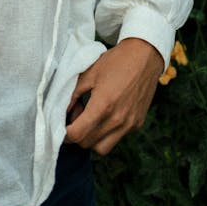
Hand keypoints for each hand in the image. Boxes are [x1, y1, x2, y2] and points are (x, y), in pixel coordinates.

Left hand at [64, 38, 163, 155]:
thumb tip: (61, 111)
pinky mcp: (137, 124)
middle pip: (87, 144)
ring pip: (102, 148)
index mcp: (103, 105)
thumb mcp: (89, 73)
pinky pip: (116, 138)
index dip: (65, 133)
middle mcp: (117, 120)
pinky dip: (106, 133)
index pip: (77, 134)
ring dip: (91, 139)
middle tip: (76, 116)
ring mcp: (129, 124)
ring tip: (90, 119)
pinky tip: (105, 115)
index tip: (62, 124)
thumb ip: (72, 94)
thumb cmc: (115, 61)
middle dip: (77, 134)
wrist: (145, 56)